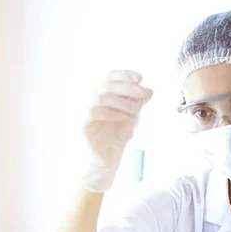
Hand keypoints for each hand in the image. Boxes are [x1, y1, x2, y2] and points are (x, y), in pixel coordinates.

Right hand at [81, 70, 152, 191]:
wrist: (108, 157)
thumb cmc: (118, 134)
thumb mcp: (132, 115)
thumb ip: (137, 102)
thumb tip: (148, 91)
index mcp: (103, 93)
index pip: (110, 76)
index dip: (124, 74)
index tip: (140, 79)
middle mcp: (91, 99)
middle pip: (106, 85)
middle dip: (128, 88)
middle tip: (144, 94)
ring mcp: (85, 110)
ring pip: (101, 97)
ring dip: (122, 102)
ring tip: (136, 110)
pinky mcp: (82, 123)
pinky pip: (94, 112)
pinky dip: (113, 113)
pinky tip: (125, 118)